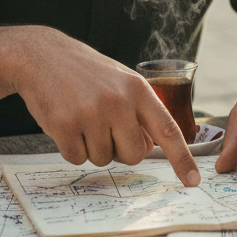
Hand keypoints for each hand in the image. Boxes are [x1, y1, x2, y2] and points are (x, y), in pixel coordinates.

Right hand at [13, 30, 199, 185]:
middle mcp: (119, 102)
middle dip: (121, 151)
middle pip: (134, 155)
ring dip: (92, 147)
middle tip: (106, 129)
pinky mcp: (65, 126)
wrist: (42, 56)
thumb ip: (139, 112)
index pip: (168, 130)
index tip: (193, 181)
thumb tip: (150, 147)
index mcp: (138, 89)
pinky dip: (72, 149)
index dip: (182, 158)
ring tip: (83, 119)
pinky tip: (67, 124)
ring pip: (103, 160)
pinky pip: (77, 159)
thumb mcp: (122, 82)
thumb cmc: (87, 73)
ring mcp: (91, 114)